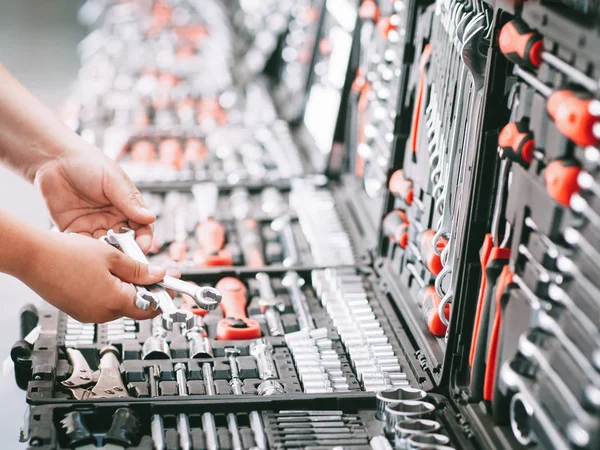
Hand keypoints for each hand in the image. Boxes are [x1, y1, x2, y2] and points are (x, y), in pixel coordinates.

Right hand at [24, 231, 168, 322]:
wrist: (33, 257)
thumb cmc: (67, 255)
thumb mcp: (112, 256)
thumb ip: (139, 269)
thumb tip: (159, 276)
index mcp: (114, 302)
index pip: (150, 308)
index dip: (163, 296)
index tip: (171, 286)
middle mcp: (101, 314)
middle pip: (135, 306)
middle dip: (145, 290)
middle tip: (150, 271)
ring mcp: (88, 314)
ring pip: (119, 305)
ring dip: (127, 289)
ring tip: (124, 267)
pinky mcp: (78, 310)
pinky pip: (103, 303)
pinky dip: (111, 291)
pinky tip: (106, 273)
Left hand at [34, 147, 155, 251]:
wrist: (55, 159)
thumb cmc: (88, 163)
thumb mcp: (113, 180)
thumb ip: (129, 201)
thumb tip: (150, 218)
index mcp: (127, 207)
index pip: (142, 228)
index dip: (144, 239)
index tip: (143, 247)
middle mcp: (113, 219)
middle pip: (126, 242)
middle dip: (127, 252)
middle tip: (125, 258)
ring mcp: (94, 226)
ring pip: (106, 247)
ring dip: (107, 253)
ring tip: (104, 255)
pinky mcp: (74, 230)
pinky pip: (83, 246)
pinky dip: (87, 252)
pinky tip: (87, 251)